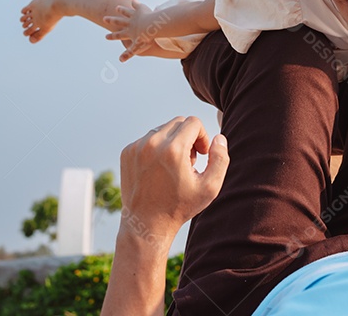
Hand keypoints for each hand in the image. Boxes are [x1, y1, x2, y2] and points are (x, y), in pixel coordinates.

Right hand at [103, 0, 156, 60]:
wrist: (151, 25)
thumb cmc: (145, 38)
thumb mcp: (136, 47)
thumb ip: (128, 53)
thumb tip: (120, 60)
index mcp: (128, 32)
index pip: (118, 35)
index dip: (112, 36)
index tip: (106, 37)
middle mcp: (129, 23)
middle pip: (118, 21)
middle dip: (111, 20)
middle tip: (104, 19)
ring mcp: (134, 15)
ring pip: (126, 12)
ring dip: (121, 10)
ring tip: (117, 8)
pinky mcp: (140, 8)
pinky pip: (136, 5)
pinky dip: (134, 3)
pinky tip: (133, 1)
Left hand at [118, 116, 229, 239]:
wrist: (146, 224)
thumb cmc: (179, 207)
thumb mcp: (209, 188)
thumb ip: (220, 159)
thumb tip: (218, 138)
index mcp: (173, 150)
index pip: (193, 122)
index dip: (202, 137)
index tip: (201, 155)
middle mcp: (152, 143)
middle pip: (178, 122)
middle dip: (188, 137)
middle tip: (188, 162)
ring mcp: (137, 147)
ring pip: (163, 129)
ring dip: (172, 142)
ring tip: (173, 167)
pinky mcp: (127, 152)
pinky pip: (148, 138)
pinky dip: (157, 148)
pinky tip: (159, 169)